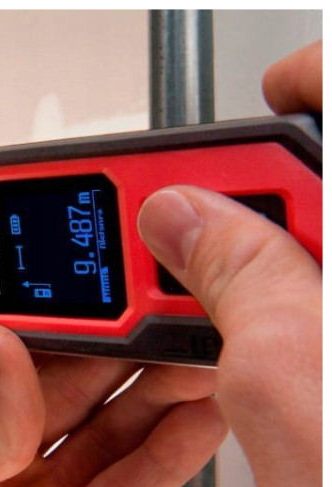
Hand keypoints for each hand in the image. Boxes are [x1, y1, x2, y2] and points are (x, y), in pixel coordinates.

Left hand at [0, 326, 225, 486]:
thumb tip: (11, 354)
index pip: (27, 356)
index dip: (74, 328)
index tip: (115, 300)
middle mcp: (2, 453)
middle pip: (82, 393)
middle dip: (131, 357)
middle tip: (177, 322)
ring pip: (113, 442)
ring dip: (159, 403)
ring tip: (202, 364)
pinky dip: (163, 467)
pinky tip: (193, 429)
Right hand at [136, 41, 321, 486]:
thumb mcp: (292, 382)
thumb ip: (236, 274)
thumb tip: (183, 217)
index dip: (304, 90)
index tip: (252, 107)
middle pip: (319, 188)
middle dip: (243, 195)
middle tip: (185, 226)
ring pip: (308, 252)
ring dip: (239, 259)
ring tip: (193, 292)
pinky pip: (307, 308)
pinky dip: (259, 305)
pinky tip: (228, 334)